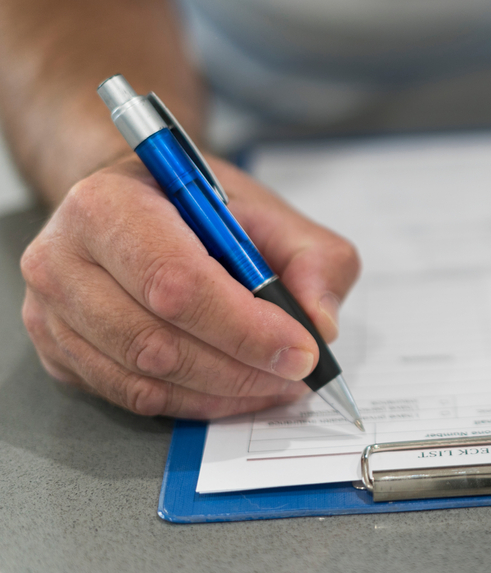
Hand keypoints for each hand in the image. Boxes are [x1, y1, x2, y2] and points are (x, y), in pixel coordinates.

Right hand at [20, 155, 359, 417]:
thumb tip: (320, 324)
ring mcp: (51, 313)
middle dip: (240, 367)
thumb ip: (313, 258)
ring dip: (222, 392)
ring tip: (273, 381)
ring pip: (145, 379)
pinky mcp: (58, 354)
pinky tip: (234, 390)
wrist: (134, 204)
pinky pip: (131, 397)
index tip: (300, 349)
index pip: (175, 282)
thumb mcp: (269, 212)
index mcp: (107, 205)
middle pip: (156, 341)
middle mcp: (62, 260)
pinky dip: (195, 403)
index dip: (244, 325)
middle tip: (295, 372)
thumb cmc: (197, 208)